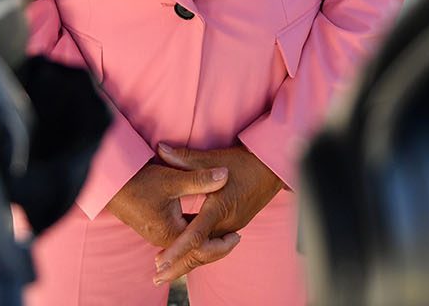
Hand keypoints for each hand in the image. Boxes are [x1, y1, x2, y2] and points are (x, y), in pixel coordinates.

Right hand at [107, 159, 232, 251]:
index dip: (221, 244)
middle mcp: (164, 239)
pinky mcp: (155, 228)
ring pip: (188, 244)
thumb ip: (200, 178)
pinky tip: (203, 226)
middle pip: (196, 249)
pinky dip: (194, 235)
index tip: (237, 236)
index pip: (201, 246)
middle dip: (216, 245)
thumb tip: (225, 174)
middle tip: (237, 238)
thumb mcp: (173, 178)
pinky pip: (180, 237)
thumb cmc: (140, 181)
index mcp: (171, 232)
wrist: (111, 183)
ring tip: (225, 235)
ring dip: (205, 240)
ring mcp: (158, 235)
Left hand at [150, 142, 284, 285]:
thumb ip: (185, 158)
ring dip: (188, 262)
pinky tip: (188, 257)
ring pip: (208, 251)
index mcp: (219, 208)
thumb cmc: (243, 161)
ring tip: (167, 270)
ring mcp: (233, 226)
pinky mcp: (236, 225)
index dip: (177, 250)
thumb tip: (160, 149)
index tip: (160, 263)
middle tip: (156, 278)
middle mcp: (226, 222)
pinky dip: (201, 253)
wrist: (272, 167)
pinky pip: (216, 244)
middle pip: (200, 252)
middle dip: (178, 266)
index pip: (195, 236)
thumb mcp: (213, 158)